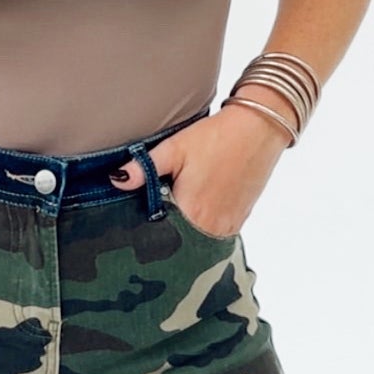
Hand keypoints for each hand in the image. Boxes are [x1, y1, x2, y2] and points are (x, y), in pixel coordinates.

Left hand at [109, 106, 290, 239]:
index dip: (146, 234)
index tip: (134, 229)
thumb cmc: (216, 137)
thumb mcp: (174, 148)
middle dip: (164, 237)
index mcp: (192, 213)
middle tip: (150, 224)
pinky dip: (201, 230)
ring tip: (172, 218)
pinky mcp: (239, 221)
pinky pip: (214, 236)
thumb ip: (144, 168)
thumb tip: (115, 181)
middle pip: (179, 244)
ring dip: (184, 235)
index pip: (160, 237)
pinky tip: (193, 213)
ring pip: (197, 243)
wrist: (258, 129)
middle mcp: (211, 227)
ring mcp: (228, 226)